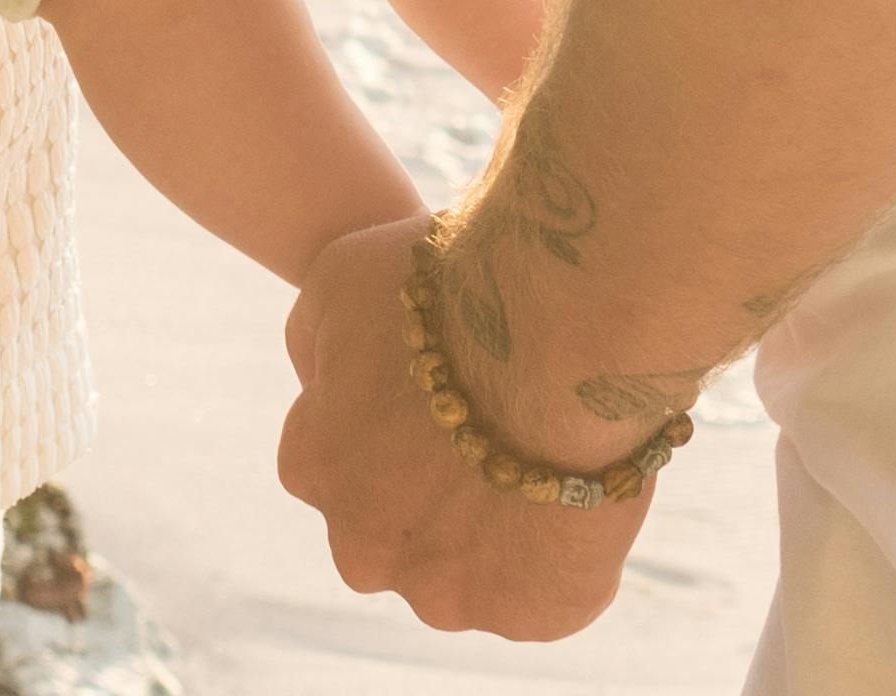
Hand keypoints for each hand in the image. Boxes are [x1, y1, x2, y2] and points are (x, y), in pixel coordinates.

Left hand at [278, 218, 654, 637]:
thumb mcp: (341, 279)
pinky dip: (563, 560)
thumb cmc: (455, 292)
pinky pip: (543, 598)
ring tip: (547, 458)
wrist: (563, 336)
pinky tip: (581, 497)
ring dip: (497, 531)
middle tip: (494, 429)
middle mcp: (364, 548)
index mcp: (314, 467)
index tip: (439, 392)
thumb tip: (320, 378)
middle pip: (393, 532)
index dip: (389, 425)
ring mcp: (447, 593)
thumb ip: (316, 341)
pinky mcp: (527, 615)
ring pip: (467, 573)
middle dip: (431, 495)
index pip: (333, 458)